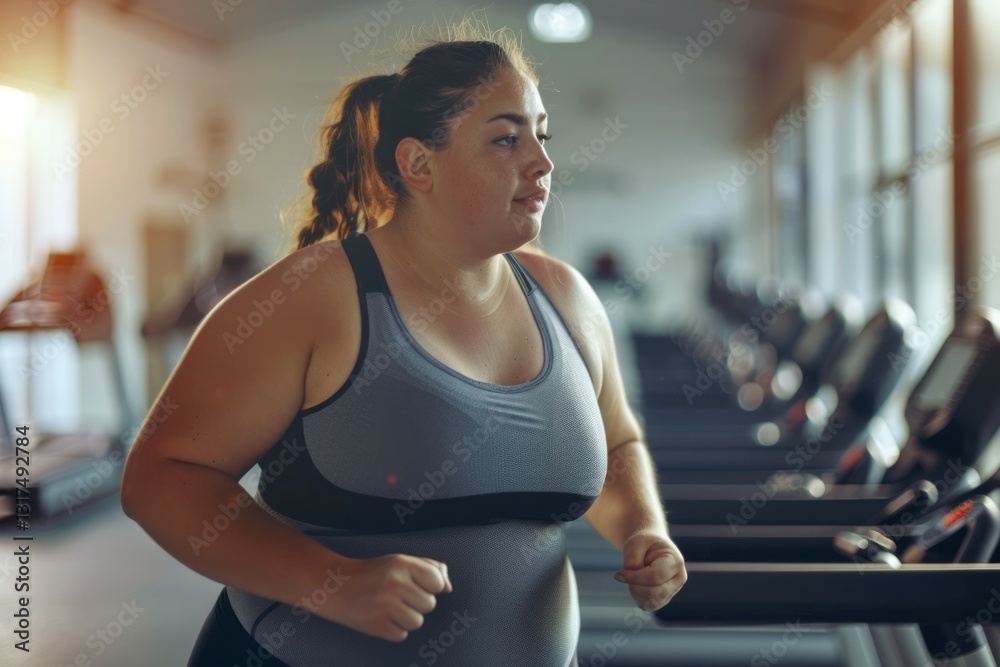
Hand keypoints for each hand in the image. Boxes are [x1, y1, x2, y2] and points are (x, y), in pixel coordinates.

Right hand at [324, 554, 452, 642]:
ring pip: (417, 622)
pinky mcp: (376, 624)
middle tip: (398, 596)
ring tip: (391, 608)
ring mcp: (384, 604)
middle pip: (429, 605)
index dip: (430, 586)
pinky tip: (382, 617)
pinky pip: (401, 635)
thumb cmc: (373, 573)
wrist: (336, 586)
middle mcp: (395, 582)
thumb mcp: (401, 561)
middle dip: (417, 603)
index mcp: (402, 563)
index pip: (437, 581)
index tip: (416, 585)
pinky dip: (393, 630)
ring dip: (406, 619)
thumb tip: (448, 587)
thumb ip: (430, 567)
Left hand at [613, 531, 686, 611]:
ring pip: (651, 602)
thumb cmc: (644, 542)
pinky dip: (637, 597)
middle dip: (634, 586)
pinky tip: (636, 584)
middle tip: (624, 574)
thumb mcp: (635, 544)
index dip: (634, 578)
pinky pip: (648, 606)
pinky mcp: (665, 598)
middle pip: (654, 593)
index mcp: (675, 562)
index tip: (618, 575)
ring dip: (635, 592)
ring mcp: (673, 590)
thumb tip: (630, 581)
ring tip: (632, 577)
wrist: (651, 544)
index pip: (655, 577)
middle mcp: (679, 579)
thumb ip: (632, 562)